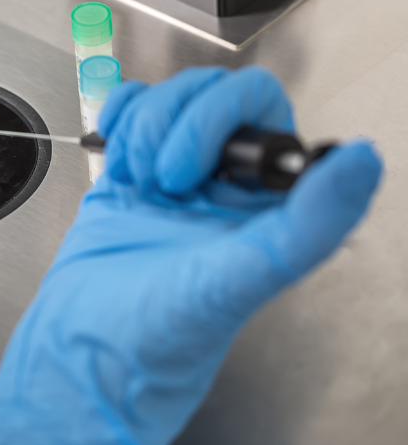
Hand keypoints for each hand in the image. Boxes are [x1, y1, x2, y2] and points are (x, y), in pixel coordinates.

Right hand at [0, 66, 382, 444]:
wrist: (81, 351)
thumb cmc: (158, 336)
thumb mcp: (239, 282)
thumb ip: (309, 225)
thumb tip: (364, 160)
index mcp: (266, 205)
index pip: (265, 111)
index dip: (225, 119)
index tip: (203, 169)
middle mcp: (224, 187)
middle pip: (213, 93)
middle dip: (175, 125)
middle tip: (163, 179)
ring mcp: (174, 177)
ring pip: (168, 98)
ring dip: (143, 129)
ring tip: (136, 180)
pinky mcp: (129, 175)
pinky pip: (130, 112)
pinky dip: (117, 118)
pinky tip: (116, 157)